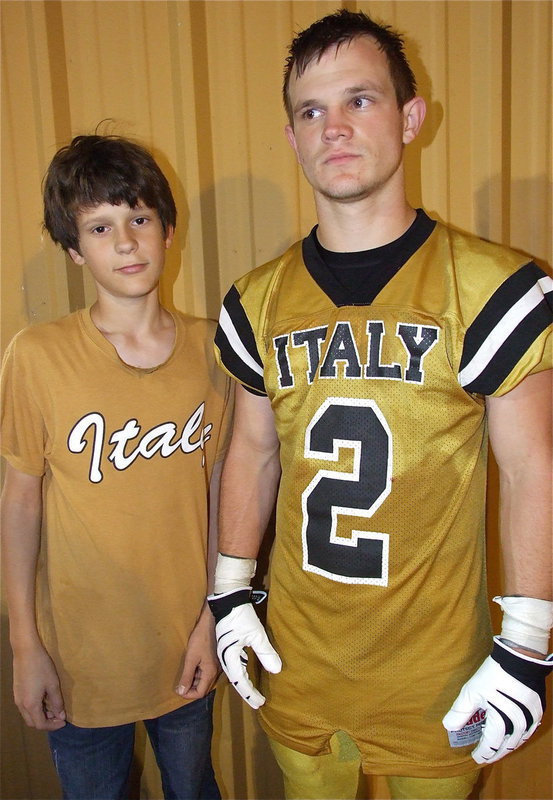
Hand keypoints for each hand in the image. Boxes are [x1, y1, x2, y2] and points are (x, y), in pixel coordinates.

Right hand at [13, 643, 65, 729]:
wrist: (26, 652)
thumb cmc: (41, 667)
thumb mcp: (53, 684)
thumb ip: (57, 702)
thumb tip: (60, 716)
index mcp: (31, 705)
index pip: (41, 724)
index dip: (53, 726)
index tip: (63, 722)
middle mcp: (21, 705)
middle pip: (32, 722)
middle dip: (46, 723)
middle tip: (59, 716)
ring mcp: (17, 698)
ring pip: (28, 715)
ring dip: (40, 715)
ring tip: (54, 707)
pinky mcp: (16, 692)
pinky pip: (25, 707)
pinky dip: (35, 709)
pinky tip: (44, 699)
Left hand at [175, 605, 220, 699]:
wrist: (212, 622)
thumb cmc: (200, 639)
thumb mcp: (191, 658)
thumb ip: (186, 676)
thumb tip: (181, 691)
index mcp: (210, 673)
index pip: (200, 693)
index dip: (189, 694)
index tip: (178, 690)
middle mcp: (216, 672)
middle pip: (204, 687)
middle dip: (191, 688)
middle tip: (180, 684)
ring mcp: (217, 665)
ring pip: (205, 679)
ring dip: (194, 680)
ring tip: (184, 675)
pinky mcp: (216, 659)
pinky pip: (207, 672)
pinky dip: (198, 673)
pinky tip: (192, 666)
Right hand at [208, 588, 281, 708]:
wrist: (228, 599)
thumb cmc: (241, 617)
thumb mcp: (257, 634)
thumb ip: (266, 653)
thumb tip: (277, 670)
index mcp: (229, 657)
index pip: (240, 681)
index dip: (250, 693)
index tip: (260, 703)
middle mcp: (224, 657)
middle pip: (236, 679)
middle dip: (247, 691)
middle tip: (258, 702)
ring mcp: (224, 651)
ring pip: (234, 672)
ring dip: (244, 682)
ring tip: (253, 691)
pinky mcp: (227, 645)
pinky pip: (235, 663)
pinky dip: (242, 672)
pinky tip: (249, 671)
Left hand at [443, 637, 551, 763]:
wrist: (518, 656)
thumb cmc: (493, 674)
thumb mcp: (471, 691)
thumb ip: (460, 711)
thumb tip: (448, 727)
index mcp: (502, 719)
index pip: (492, 744)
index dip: (484, 753)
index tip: (476, 758)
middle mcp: (519, 722)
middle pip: (508, 745)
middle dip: (496, 752)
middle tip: (486, 756)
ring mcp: (531, 716)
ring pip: (520, 739)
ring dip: (509, 745)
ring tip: (498, 748)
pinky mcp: (538, 708)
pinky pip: (530, 729)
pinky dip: (520, 735)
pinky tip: (513, 735)